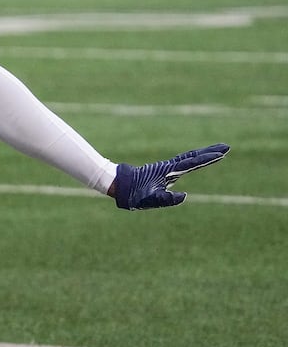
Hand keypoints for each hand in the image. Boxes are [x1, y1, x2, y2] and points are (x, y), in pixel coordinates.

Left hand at [113, 143, 228, 209]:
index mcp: (169, 171)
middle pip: (194, 157)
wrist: (120, 186)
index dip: (207, 158)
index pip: (193, 163)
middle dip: (210, 152)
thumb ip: (167, 199)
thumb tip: (185, 196)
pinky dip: (192, 159)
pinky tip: (195, 159)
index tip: (222, 153)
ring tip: (216, 150)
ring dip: (203, 154)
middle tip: (226, 147)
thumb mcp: (150, 199)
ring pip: (189, 158)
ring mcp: (168, 168)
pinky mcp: (164, 171)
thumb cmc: (134, 194)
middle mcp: (170, 167)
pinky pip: (182, 163)